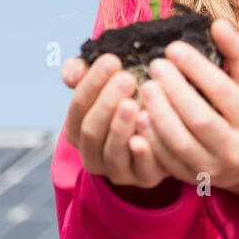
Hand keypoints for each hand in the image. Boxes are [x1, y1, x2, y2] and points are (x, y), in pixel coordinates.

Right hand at [60, 54, 174, 188]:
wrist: (163, 127)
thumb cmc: (127, 97)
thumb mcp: (105, 83)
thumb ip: (84, 73)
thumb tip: (75, 69)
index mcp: (77, 130)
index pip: (78, 107)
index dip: (92, 83)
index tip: (111, 60)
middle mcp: (92, 155)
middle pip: (91, 131)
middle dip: (106, 103)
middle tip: (126, 79)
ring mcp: (117, 171)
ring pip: (113, 153)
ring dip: (121, 128)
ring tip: (134, 103)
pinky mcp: (144, 179)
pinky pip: (142, 169)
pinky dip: (145, 152)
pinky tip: (150, 128)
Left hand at [135, 18, 238, 196]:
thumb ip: (236, 51)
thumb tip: (219, 24)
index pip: (222, 90)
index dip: (196, 68)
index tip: (173, 47)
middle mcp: (234, 146)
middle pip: (200, 119)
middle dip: (174, 91)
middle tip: (153, 66)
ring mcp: (211, 166)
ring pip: (180, 143)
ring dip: (158, 115)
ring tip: (143, 89)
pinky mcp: (190, 177)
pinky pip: (166, 161)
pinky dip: (150, 140)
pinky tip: (138, 119)